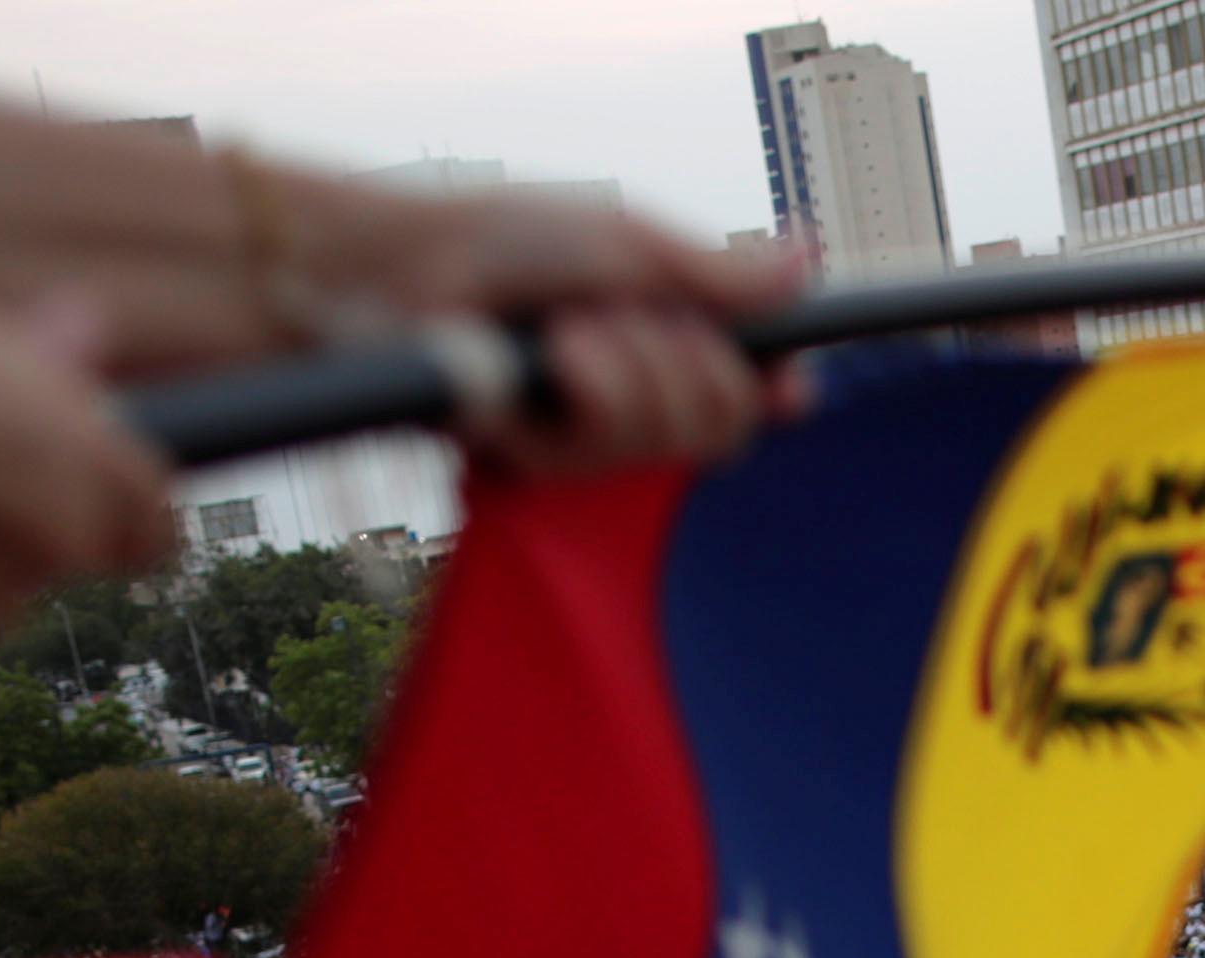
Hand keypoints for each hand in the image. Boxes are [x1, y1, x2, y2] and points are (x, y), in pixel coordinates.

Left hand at [340, 195, 811, 474]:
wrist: (397, 270)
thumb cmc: (500, 241)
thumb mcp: (626, 242)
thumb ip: (716, 273)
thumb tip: (807, 260)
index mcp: (659, 339)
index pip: (742, 392)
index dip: (772, 392)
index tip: (788, 387)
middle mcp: (627, 398)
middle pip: (719, 423)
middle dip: (683, 365)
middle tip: (622, 317)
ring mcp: (581, 440)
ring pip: (663, 440)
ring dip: (625, 374)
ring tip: (566, 333)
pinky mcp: (534, 469)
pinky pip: (596, 457)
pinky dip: (577, 398)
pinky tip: (541, 368)